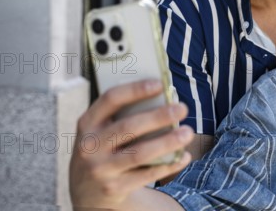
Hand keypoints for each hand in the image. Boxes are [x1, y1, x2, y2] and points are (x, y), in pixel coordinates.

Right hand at [69, 79, 192, 209]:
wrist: (87, 191)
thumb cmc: (104, 149)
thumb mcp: (102, 131)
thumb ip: (123, 116)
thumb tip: (165, 100)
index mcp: (88, 123)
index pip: (110, 99)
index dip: (135, 90)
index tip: (159, 84)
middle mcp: (90, 146)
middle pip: (128, 127)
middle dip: (158, 117)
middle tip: (182, 108)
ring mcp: (100, 169)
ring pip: (140, 154)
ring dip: (167, 142)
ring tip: (188, 133)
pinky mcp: (114, 188)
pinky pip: (147, 175)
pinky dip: (169, 165)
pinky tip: (184, 155)